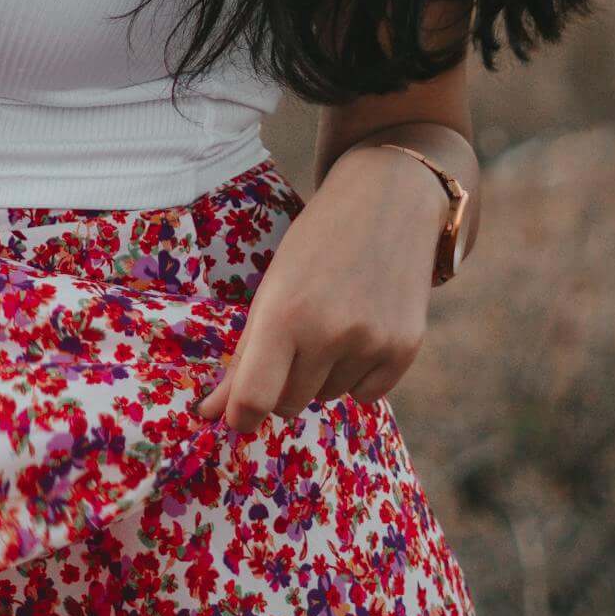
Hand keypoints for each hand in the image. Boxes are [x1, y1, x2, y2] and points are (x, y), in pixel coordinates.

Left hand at [193, 146, 447, 439]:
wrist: (388, 200)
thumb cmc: (316, 246)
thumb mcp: (271, 289)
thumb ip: (242, 356)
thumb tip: (208, 415)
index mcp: (284, 312)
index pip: (255, 398)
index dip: (241, 415)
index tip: (238, 415)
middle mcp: (330, 332)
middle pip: (290, 404)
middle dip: (282, 384)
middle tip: (292, 340)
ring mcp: (372, 342)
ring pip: (328, 396)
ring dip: (322, 374)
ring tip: (333, 321)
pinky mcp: (405, 348)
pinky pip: (367, 395)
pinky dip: (358, 374)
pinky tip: (363, 329)